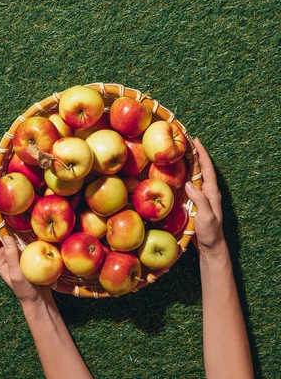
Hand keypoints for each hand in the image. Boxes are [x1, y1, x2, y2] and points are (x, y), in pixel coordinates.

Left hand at [0, 204, 53, 305]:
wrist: (38, 299)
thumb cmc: (26, 289)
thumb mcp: (17, 274)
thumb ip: (11, 256)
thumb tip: (6, 237)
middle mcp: (4, 253)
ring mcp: (14, 251)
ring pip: (9, 231)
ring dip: (8, 217)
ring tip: (8, 202)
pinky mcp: (24, 251)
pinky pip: (20, 235)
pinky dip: (20, 224)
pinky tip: (24, 215)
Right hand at [185, 138, 225, 254]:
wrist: (210, 248)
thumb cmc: (210, 232)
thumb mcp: (206, 216)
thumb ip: (200, 199)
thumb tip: (188, 183)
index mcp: (212, 192)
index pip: (207, 168)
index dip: (202, 154)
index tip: (195, 140)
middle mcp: (208, 192)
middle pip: (201, 168)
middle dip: (195, 154)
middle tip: (185, 142)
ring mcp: (202, 197)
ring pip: (195, 176)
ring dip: (189, 164)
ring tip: (179, 153)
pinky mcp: (195, 203)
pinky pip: (190, 185)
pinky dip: (184, 176)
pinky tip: (175, 175)